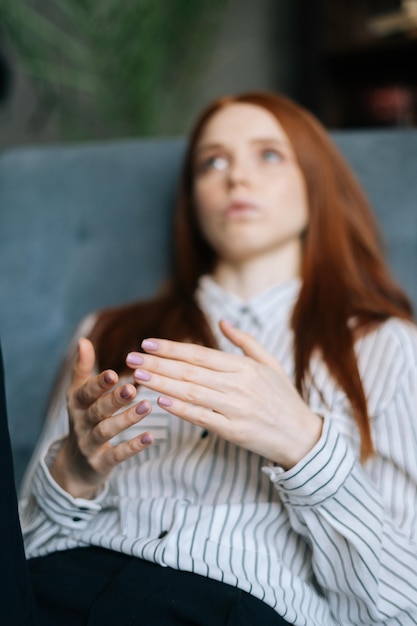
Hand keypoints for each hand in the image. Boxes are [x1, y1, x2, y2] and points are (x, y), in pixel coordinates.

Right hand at [50, 337, 153, 498]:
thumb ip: (83, 368)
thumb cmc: (83, 419)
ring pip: (106, 431)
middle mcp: (80, 423)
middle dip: (114, 399)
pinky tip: (151, 437)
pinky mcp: (101, 463)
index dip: (98, 383)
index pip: (85, 391)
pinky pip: (117, 455)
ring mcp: (89, 444)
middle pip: (97, 410)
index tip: (114, 373)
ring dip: (126, 419)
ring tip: (147, 406)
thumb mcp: (78, 395)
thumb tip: (83, 339)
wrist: (76, 465)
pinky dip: (133, 447)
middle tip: (133, 387)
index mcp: (76, 403)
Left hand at [126, 320, 321, 468]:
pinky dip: (180, 409)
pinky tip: (160, 402)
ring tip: (137, 376)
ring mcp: (235, 408)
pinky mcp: (233, 431)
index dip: (171, 348)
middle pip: (189, 371)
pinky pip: (201, 418)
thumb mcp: (270, 363)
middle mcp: (238, 384)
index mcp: (244, 366)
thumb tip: (222, 321)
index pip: (199, 353)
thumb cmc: (284, 398)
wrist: (302, 436)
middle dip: (157, 363)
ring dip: (161, 383)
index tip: (147, 343)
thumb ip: (245, 341)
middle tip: (131, 357)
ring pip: (190, 392)